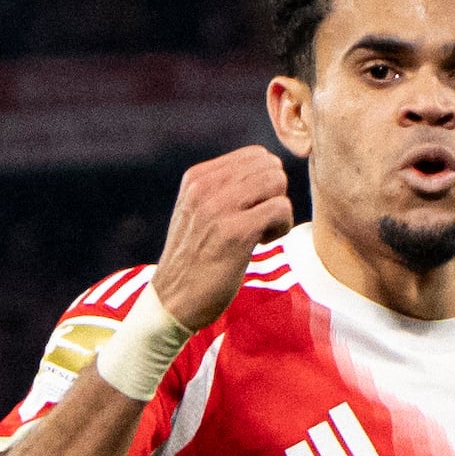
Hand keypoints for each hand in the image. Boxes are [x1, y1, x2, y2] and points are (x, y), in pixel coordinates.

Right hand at [151, 146, 296, 331]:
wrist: (173, 301)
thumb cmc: (193, 259)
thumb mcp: (197, 212)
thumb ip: (222, 189)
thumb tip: (269, 171)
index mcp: (197, 177)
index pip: (255, 155)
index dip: (265, 181)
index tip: (253, 208)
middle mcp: (205, 187)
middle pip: (270, 166)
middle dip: (275, 194)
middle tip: (260, 221)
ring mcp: (219, 208)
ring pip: (277, 182)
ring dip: (279, 210)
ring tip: (262, 232)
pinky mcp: (235, 232)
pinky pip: (280, 208)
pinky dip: (281, 227)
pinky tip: (262, 243)